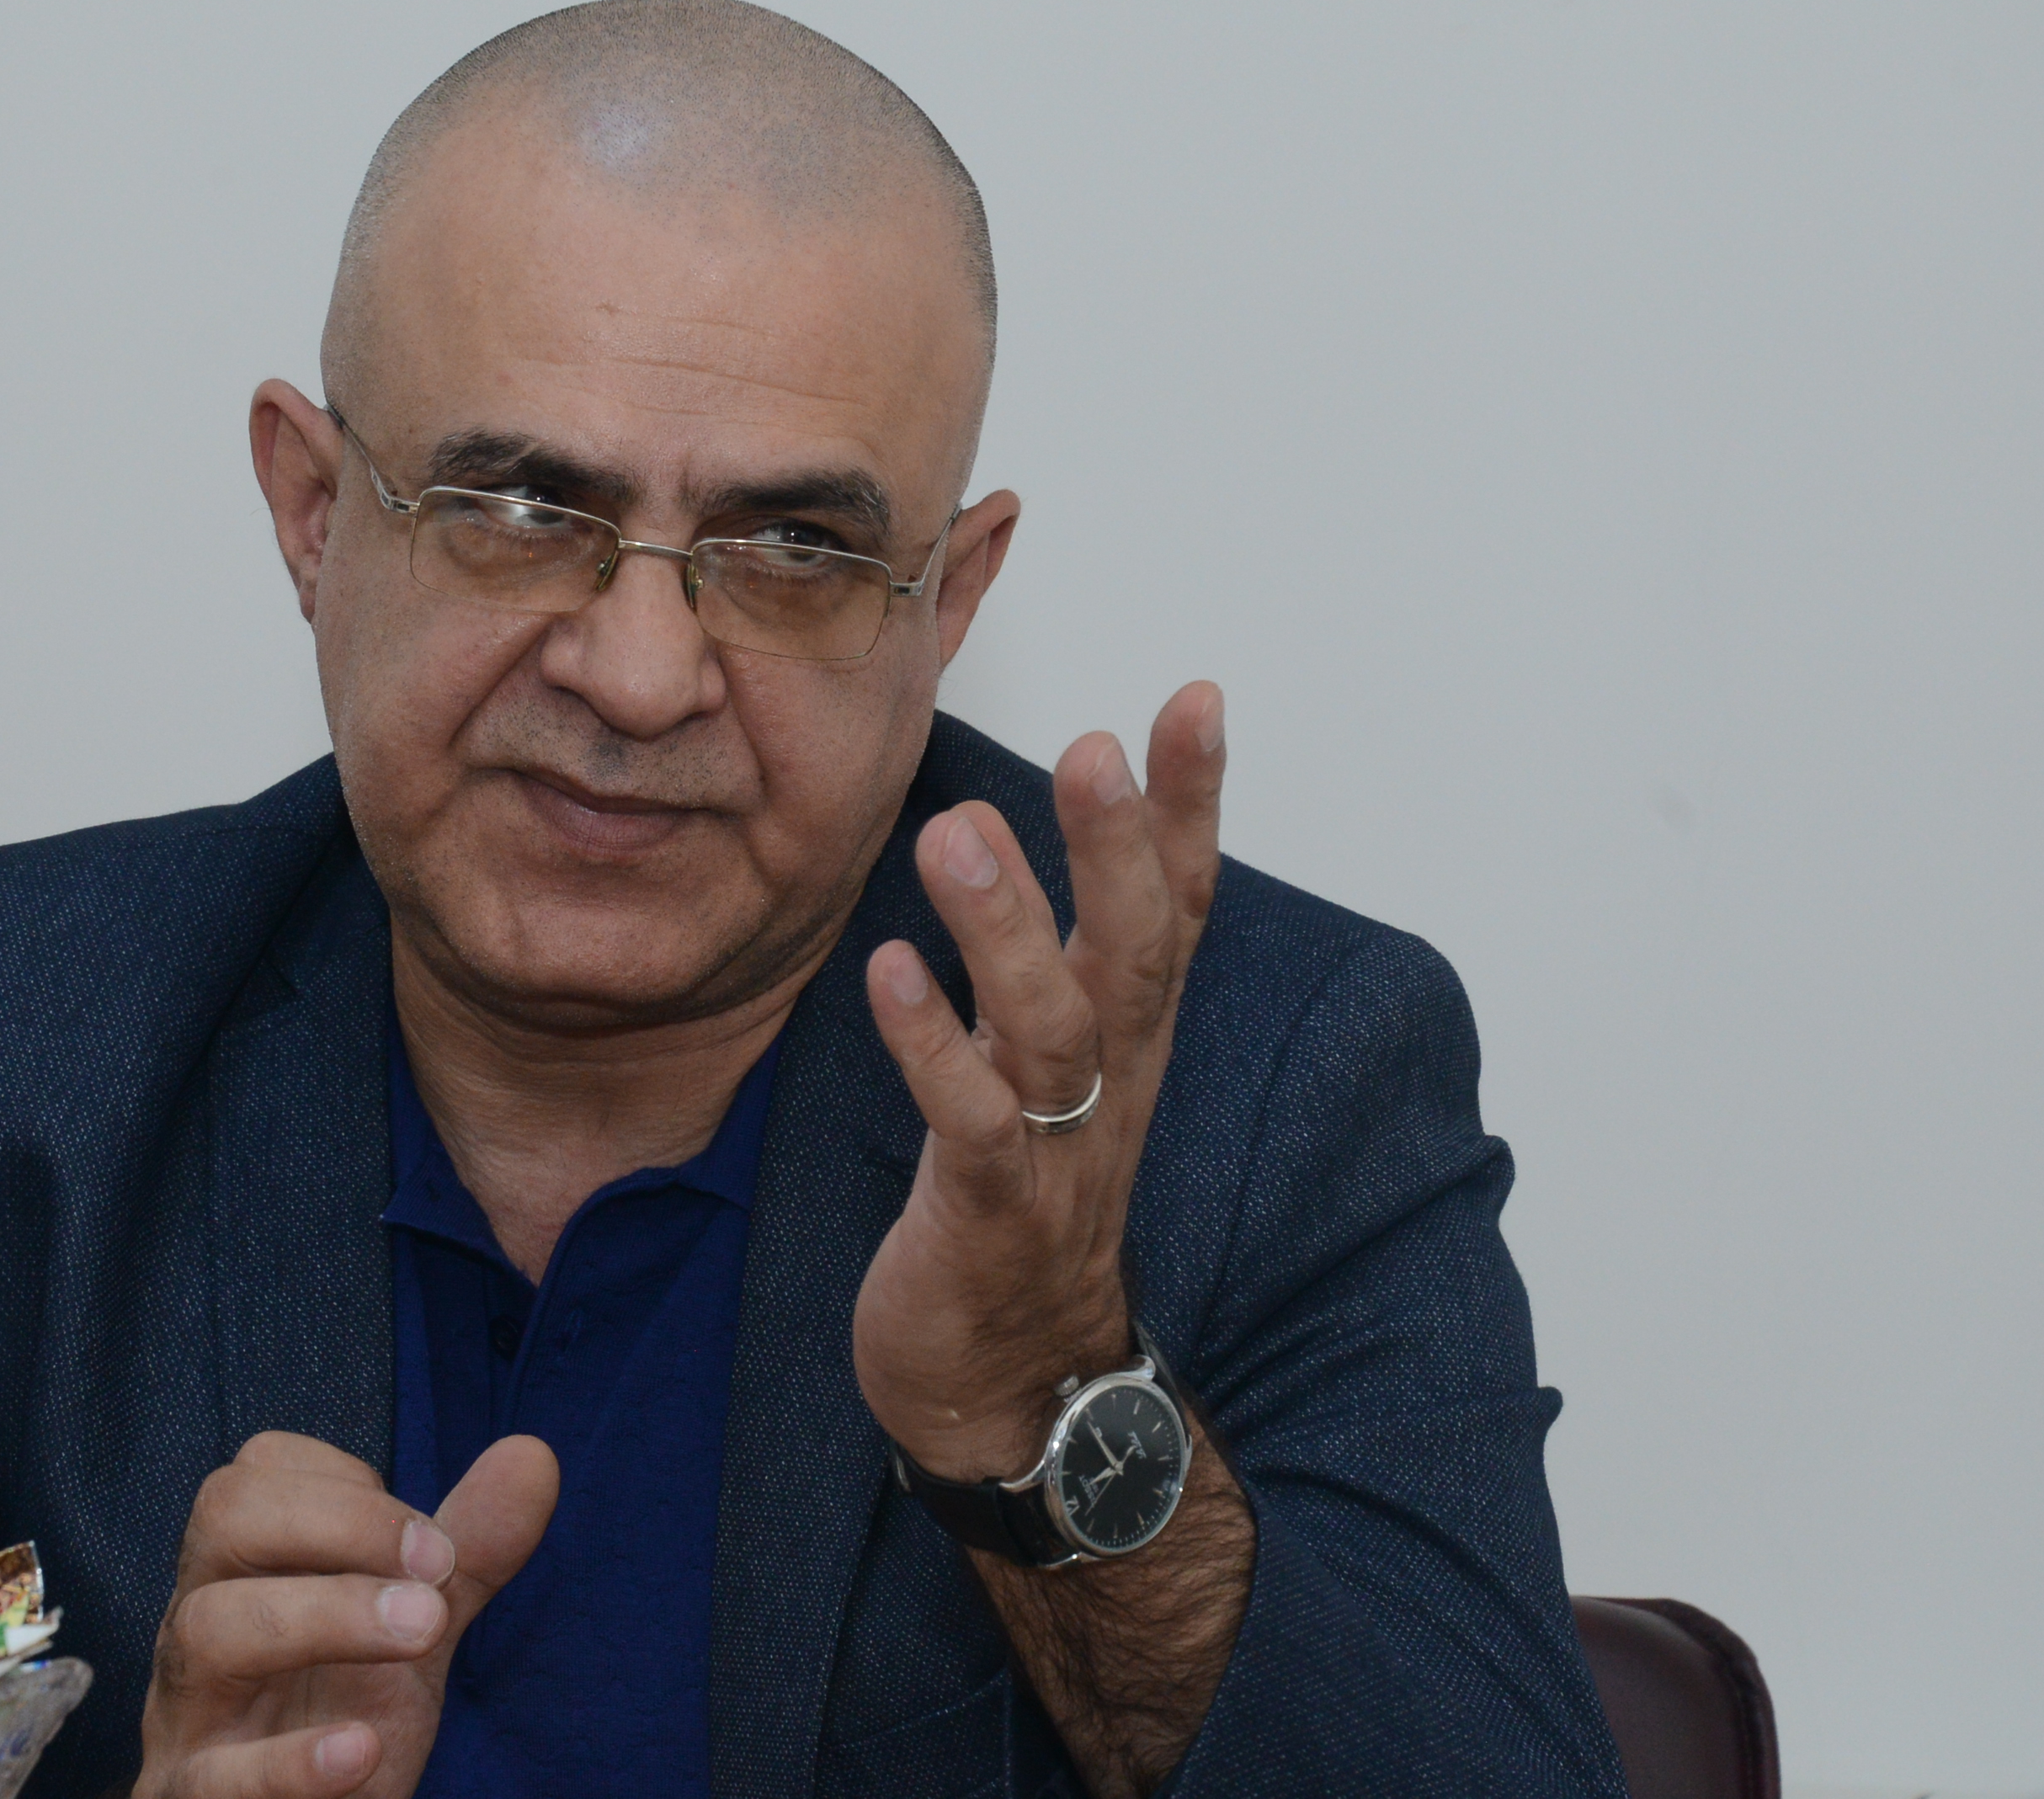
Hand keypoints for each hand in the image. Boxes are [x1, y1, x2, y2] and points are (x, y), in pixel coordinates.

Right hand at [136, 1429, 557, 1798]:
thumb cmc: (337, 1712)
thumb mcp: (413, 1627)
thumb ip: (470, 1549)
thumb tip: (534, 1455)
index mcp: (240, 1569)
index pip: (257, 1472)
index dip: (349, 1486)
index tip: (426, 1539)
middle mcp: (198, 1622)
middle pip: (225, 1520)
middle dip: (343, 1526)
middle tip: (438, 1570)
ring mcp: (190, 1712)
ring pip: (209, 1631)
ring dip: (328, 1616)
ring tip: (425, 1630)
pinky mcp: (198, 1795)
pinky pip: (216, 1776)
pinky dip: (291, 1761)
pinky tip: (362, 1748)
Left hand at [852, 683, 1225, 1482]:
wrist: (1006, 1386)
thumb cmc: (1010, 1207)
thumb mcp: (1041, 1070)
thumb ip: (1038, 960)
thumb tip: (994, 833)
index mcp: (1123, 1043)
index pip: (1176, 908)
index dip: (1189, 807)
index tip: (1194, 699)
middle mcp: (1107, 1086)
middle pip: (1135, 954)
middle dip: (1121, 849)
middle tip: (1095, 749)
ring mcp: (1054, 1153)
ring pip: (1052, 1031)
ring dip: (1009, 930)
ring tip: (960, 832)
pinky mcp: (985, 1214)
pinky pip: (968, 1123)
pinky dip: (932, 1047)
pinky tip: (891, 973)